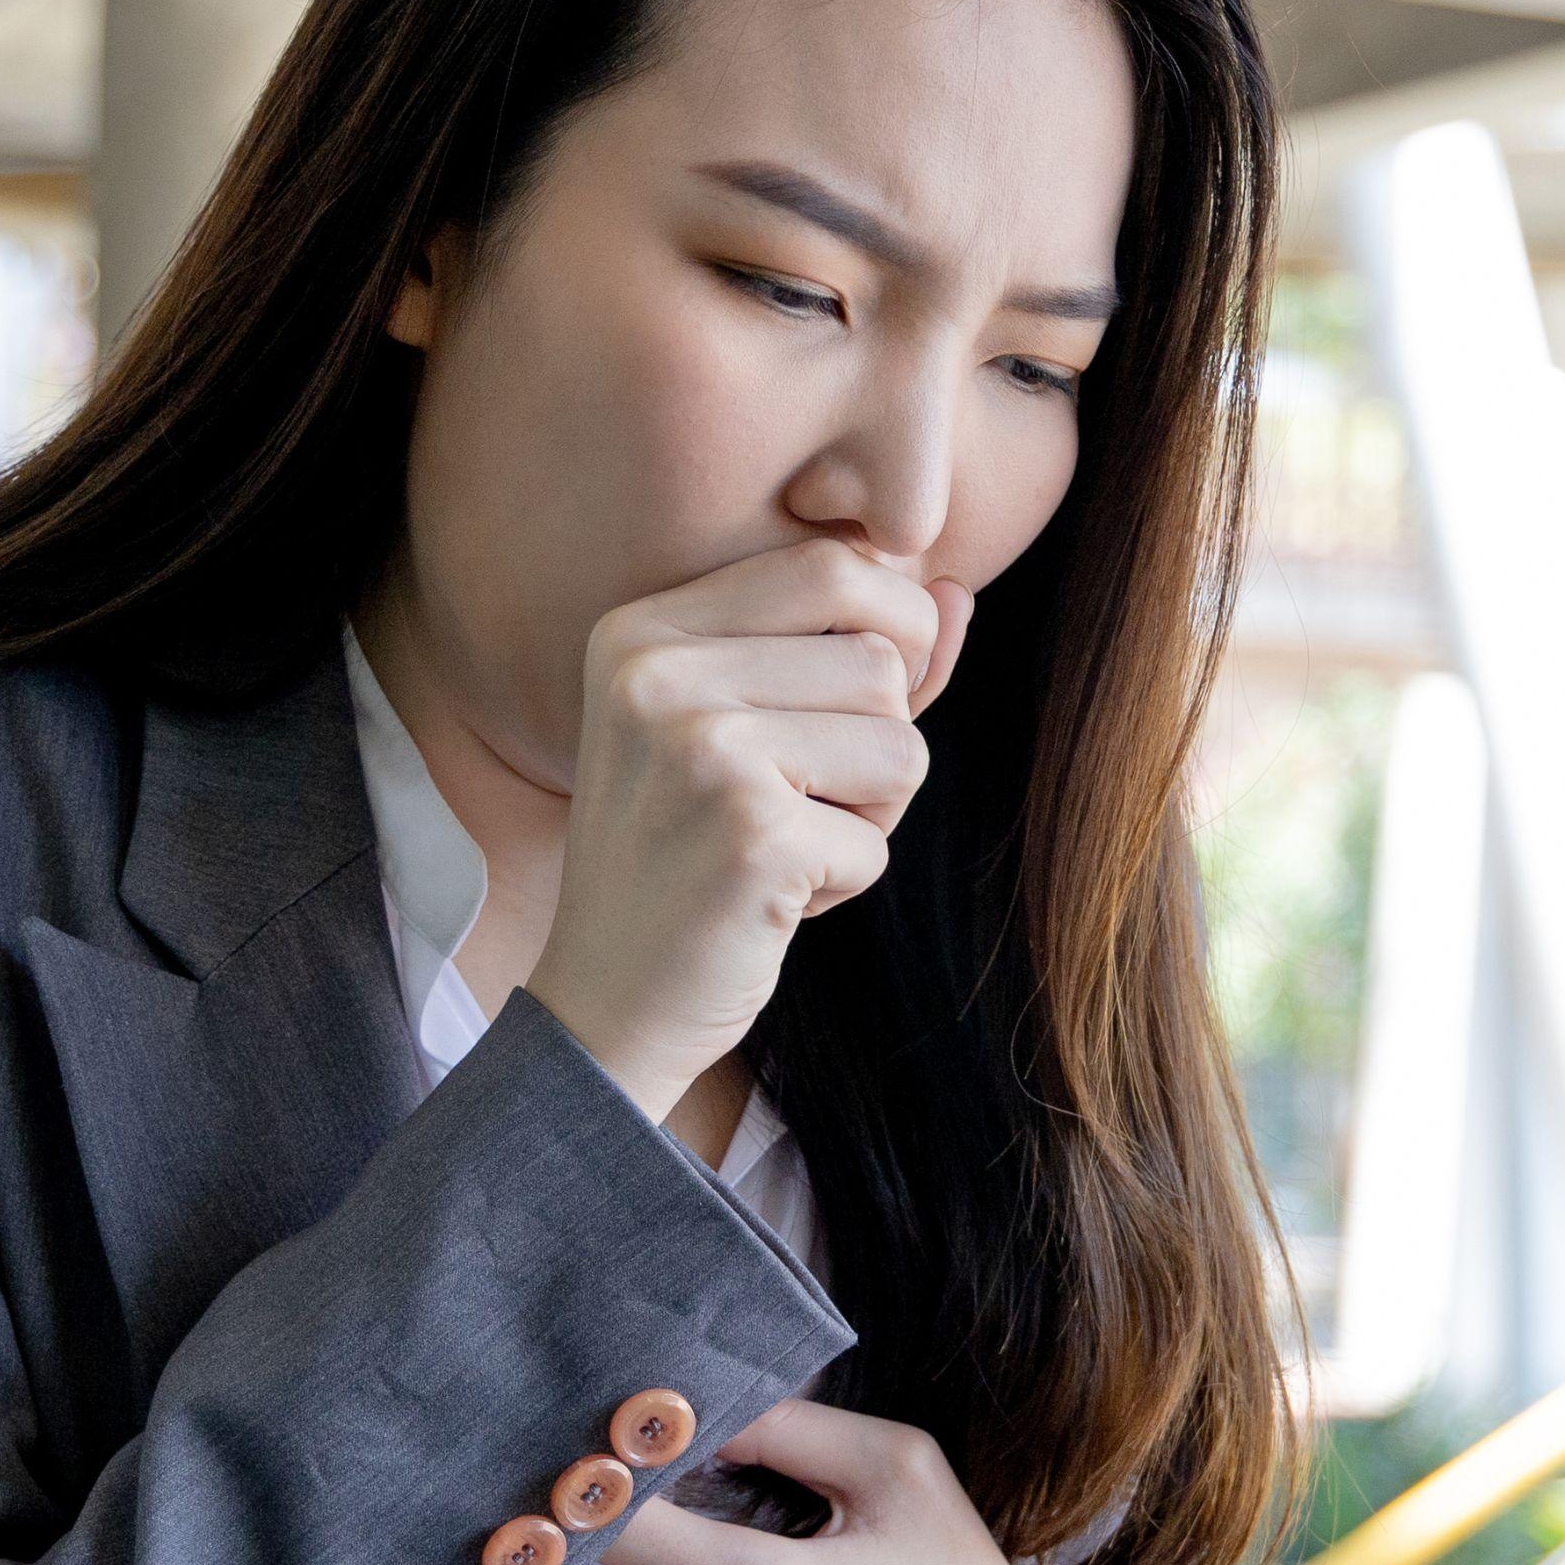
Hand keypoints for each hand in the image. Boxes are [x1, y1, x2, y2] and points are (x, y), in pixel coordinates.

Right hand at [520, 539, 973, 1126]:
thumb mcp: (750, 731)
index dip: (892, 627)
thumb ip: (849, 654)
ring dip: (871, 814)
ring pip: (899, 747)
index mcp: (645, 630)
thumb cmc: (689, 859)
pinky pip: (878, 841)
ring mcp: (700, 752)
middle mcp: (659, 675)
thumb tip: (959, 587)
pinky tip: (770, 898)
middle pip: (880, 660)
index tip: (856, 705)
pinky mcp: (750, 837)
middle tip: (804, 799)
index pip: (832, 564)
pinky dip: (847, 880)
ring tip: (785, 845)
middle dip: (879, 741)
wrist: (606, 1000)